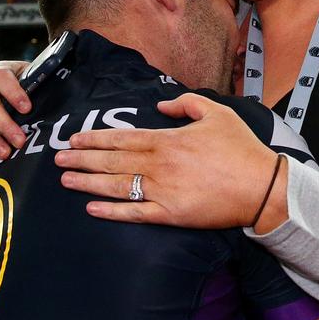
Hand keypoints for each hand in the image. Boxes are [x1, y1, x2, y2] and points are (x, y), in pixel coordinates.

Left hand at [57, 93, 279, 228]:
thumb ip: (187, 104)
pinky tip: (92, 209)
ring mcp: (162, 191)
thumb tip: (163, 106)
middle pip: (111, 161)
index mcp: (167, 140)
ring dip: (87, 183)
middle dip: (81, 160)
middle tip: (57, 159)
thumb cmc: (242, 149)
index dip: (94, 139)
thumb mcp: (217, 113)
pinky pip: (134, 214)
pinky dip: (111, 212)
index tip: (73, 139)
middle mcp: (158, 165)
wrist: (262, 187)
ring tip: (65, 181)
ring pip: (116, 186)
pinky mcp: (170, 215)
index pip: (121, 138)